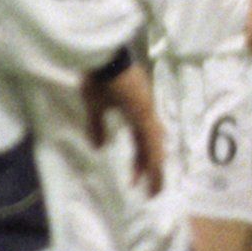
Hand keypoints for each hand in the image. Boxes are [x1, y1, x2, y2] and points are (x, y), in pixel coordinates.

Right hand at [86, 59, 164, 194]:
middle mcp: (146, 115)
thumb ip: (97, 127)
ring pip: (155, 147)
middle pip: (151, 149)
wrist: (105, 59)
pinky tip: (155, 170)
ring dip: (155, 168)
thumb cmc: (100, 78)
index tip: (135, 179)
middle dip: (151, 171)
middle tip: (152, 191)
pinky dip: (153, 156)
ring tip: (155, 189)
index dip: (139, 161)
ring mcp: (147, 114)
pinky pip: (151, 139)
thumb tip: (97, 147)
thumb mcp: (96, 107)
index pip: (140, 144)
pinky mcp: (145, 112)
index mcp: (136, 115)